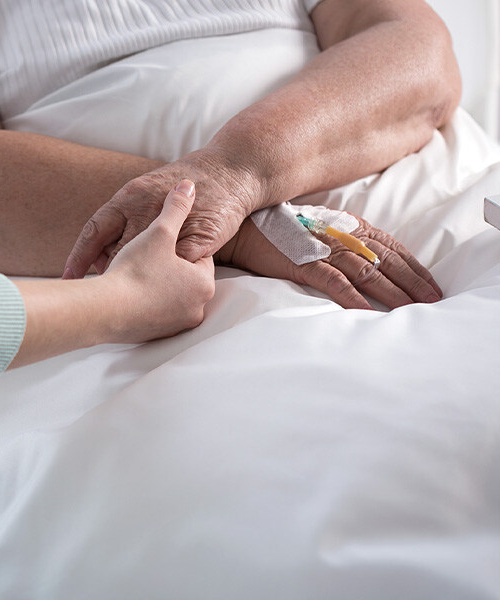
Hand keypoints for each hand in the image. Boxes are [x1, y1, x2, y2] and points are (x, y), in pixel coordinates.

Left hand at [64, 148, 259, 278]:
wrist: (230, 172)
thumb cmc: (184, 185)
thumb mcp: (144, 192)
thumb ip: (123, 217)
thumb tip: (98, 248)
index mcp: (129, 197)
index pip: (95, 230)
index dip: (79, 256)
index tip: (69, 279)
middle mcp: (146, 210)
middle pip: (117, 253)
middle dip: (109, 273)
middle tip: (100, 291)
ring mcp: (173, 228)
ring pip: (145, 263)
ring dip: (137, 280)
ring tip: (128, 295)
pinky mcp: (197, 242)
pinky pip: (176, 268)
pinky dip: (167, 279)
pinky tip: (162, 290)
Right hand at [103, 179, 215, 341]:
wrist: (105, 312)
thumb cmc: (137, 271)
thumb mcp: (159, 231)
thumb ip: (176, 208)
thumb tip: (187, 186)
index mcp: (203, 284)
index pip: (198, 258)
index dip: (176, 245)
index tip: (159, 241)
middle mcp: (197, 309)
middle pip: (181, 278)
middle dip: (165, 265)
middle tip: (145, 255)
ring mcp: (176, 326)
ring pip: (166, 296)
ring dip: (154, 283)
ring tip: (133, 272)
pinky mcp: (155, 336)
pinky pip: (152, 313)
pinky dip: (143, 302)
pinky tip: (127, 290)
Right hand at [217, 214, 441, 309]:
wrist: (243, 226)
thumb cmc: (279, 228)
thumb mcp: (319, 227)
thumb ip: (343, 238)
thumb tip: (365, 258)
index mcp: (348, 225)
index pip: (391, 247)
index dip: (414, 267)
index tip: (431, 285)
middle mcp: (341, 235)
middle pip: (386, 260)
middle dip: (412, 282)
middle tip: (433, 302)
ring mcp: (323, 249)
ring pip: (367, 272)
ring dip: (391, 292)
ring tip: (409, 310)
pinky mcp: (303, 264)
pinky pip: (334, 282)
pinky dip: (352, 298)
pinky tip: (367, 313)